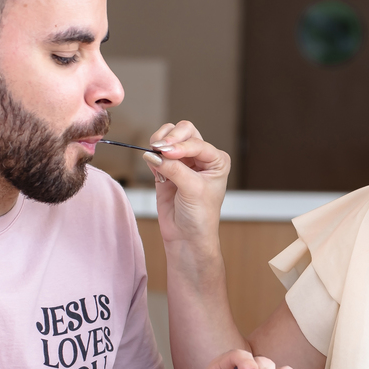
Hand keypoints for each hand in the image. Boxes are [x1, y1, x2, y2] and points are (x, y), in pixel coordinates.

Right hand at [142, 121, 229, 244]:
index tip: (166, 152)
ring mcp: (183, 161)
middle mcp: (201, 157)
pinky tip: (154, 168)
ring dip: (159, 143)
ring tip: (155, 157)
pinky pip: (156, 153)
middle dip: (170, 138)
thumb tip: (153, 153)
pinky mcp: (166, 169)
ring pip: (169, 137)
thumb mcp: (192, 190)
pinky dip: (152, 155)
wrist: (186, 237)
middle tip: (158, 149)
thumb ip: (174, 168)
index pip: (197, 142)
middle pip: (184, 131)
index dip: (181, 145)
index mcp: (216, 159)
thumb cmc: (200, 217)